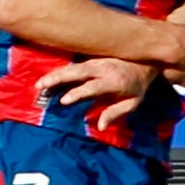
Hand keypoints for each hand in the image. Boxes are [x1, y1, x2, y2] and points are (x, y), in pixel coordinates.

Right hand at [34, 57, 157, 129]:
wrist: (145, 60)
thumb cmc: (138, 85)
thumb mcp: (133, 102)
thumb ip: (116, 113)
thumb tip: (100, 126)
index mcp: (114, 81)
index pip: (92, 87)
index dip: (77, 93)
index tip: (63, 101)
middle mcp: (102, 68)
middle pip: (77, 72)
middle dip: (57, 79)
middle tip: (40, 87)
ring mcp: (96, 61)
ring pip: (72, 67)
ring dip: (55, 74)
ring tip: (39, 84)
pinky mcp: (92, 58)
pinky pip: (74, 65)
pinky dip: (60, 71)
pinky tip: (48, 78)